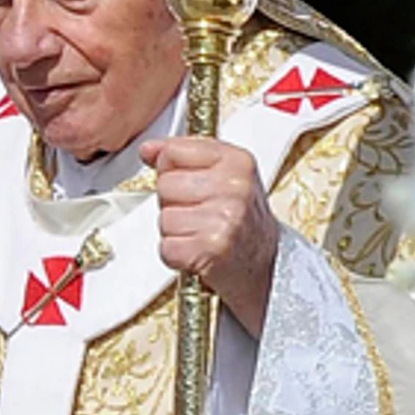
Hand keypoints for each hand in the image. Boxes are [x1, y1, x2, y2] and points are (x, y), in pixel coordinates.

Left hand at [140, 136, 280, 336]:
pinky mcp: (210, 251)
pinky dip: (176, 254)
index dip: (171, 169)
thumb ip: (185, 154)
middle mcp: (234, 188)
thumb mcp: (226, 174)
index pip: (174, 151)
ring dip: (175, 230)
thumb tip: (148, 150)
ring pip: (164, 217)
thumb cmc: (242, 218)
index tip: (188, 181)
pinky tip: (197, 251)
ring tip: (200, 232)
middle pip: (165, 185)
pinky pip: (166, 247)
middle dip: (173, 201)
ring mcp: (224, 220)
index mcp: (237, 161)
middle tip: (199, 212)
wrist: (267, 264)